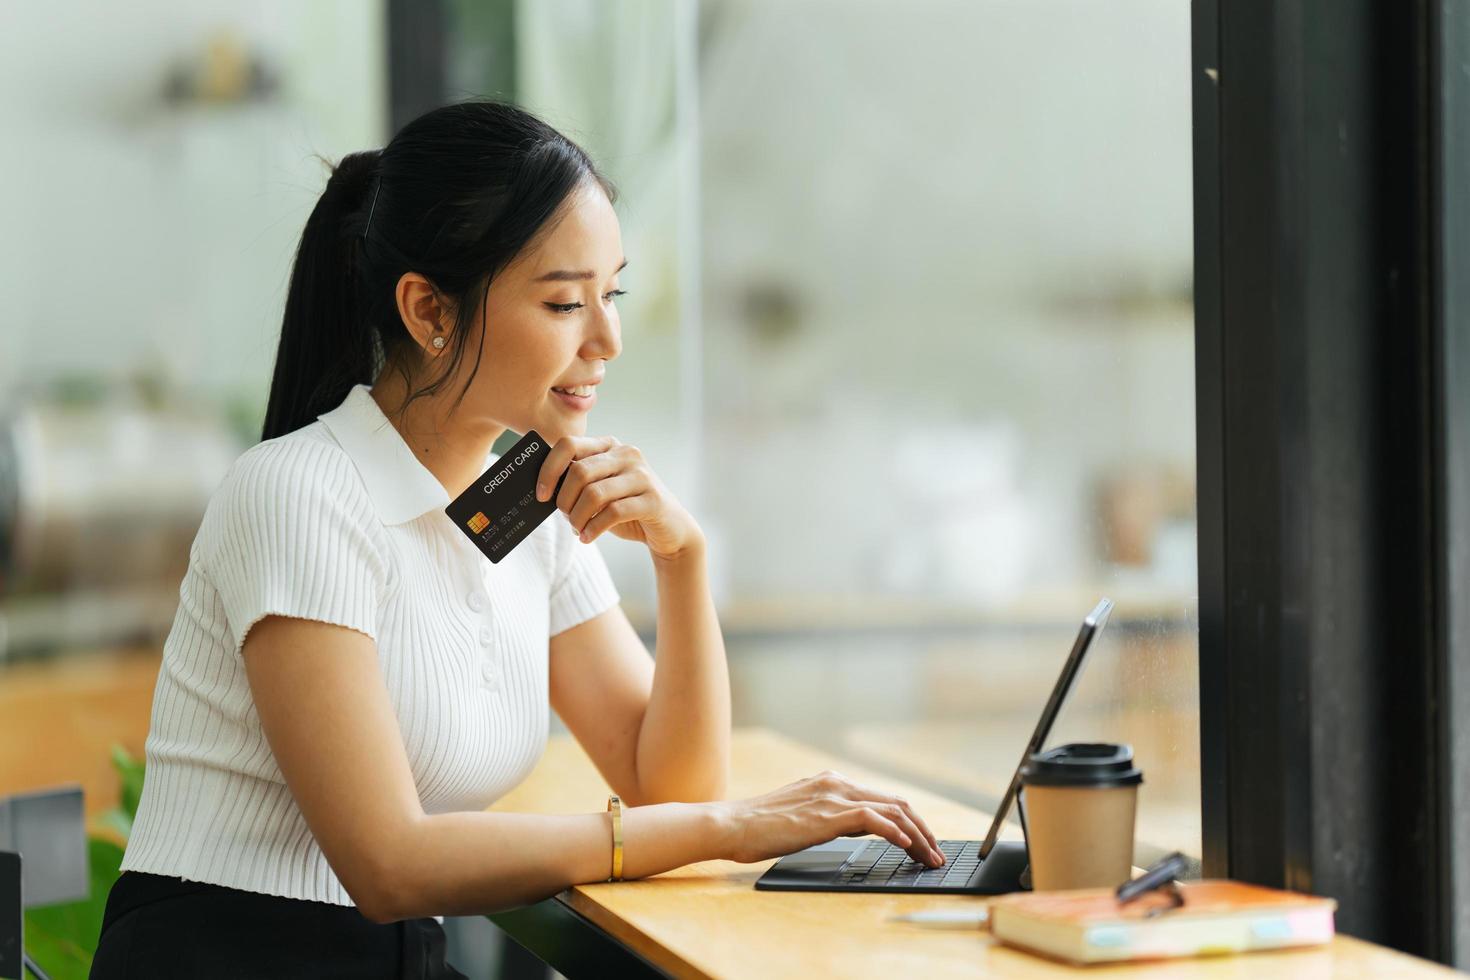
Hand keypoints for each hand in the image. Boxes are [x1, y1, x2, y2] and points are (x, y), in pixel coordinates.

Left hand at [534, 435, 701, 559]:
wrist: (670, 529)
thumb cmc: (627, 509)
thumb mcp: (600, 491)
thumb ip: (579, 483)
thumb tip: (543, 489)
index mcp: (609, 445)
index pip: (568, 444)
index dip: (548, 470)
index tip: (540, 495)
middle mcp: (627, 454)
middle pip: (579, 472)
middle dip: (564, 500)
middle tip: (565, 517)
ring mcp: (642, 476)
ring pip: (594, 494)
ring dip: (577, 518)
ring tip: (577, 529)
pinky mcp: (653, 499)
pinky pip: (613, 513)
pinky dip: (593, 529)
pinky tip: (588, 538)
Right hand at [709, 769, 944, 867]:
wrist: (733, 824)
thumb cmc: (760, 826)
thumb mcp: (803, 816)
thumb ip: (832, 816)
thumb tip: (859, 828)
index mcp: (831, 782)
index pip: (884, 800)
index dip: (910, 822)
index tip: (924, 844)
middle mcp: (837, 784)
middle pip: (896, 803)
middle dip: (923, 830)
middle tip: (936, 854)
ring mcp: (833, 797)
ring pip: (892, 811)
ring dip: (917, 836)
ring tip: (930, 857)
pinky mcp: (827, 815)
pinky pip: (872, 820)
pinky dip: (894, 832)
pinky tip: (906, 847)